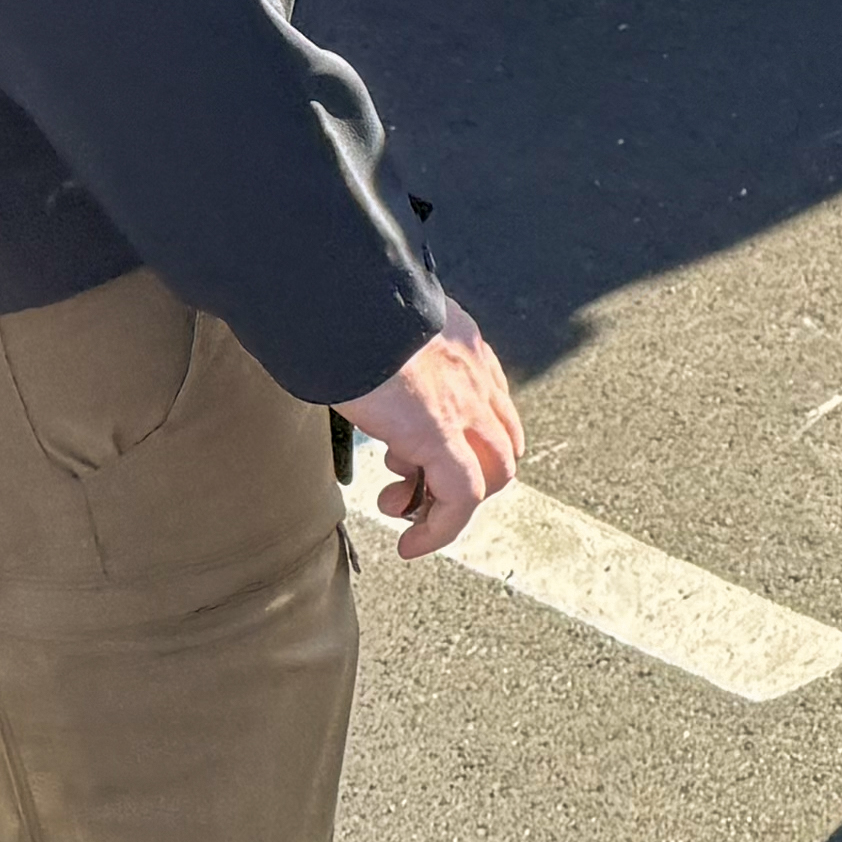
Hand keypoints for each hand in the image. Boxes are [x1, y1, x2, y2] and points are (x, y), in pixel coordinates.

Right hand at [341, 307, 523, 555]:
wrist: (340, 296)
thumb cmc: (347, 309)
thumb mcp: (382, 334)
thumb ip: (392, 359)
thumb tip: (369, 383)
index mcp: (464, 347)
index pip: (492, 410)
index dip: (465, 445)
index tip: (420, 459)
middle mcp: (477, 374)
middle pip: (501, 448)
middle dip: (461, 479)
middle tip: (411, 489)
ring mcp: (466, 402)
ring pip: (492, 475)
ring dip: (448, 505)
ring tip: (398, 507)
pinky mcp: (441, 431)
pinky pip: (462, 496)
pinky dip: (441, 528)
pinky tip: (411, 545)